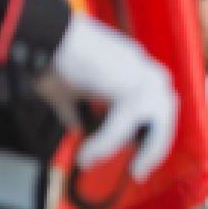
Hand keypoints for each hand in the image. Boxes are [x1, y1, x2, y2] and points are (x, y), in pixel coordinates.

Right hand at [44, 15, 178, 179]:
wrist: (42, 36)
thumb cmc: (53, 59)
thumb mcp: (68, 93)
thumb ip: (79, 112)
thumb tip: (78, 130)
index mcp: (135, 69)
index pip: (157, 109)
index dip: (151, 138)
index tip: (139, 163)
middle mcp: (145, 70)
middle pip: (165, 116)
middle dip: (154, 147)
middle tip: (138, 172)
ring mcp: (142, 74)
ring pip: (149, 123)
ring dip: (125, 146)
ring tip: (95, 159)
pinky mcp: (131, 83)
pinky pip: (123, 124)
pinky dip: (104, 143)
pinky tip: (86, 154)